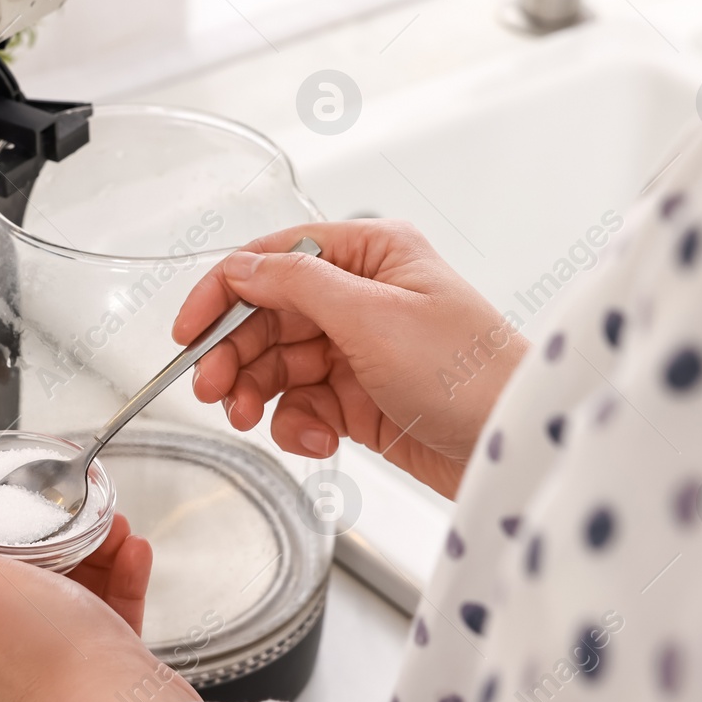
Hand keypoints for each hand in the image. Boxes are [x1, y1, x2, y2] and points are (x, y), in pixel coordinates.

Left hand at [0, 516, 200, 701]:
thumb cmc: (43, 658)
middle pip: (12, 598)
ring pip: (62, 611)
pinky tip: (131, 557)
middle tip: (69, 523)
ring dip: (91, 563)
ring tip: (109, 532)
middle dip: (50, 552)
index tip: (9, 530)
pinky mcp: (93, 694)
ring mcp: (45, 695)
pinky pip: (100, 631)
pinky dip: (116, 590)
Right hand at [172, 220, 527, 497]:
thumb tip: (241, 266)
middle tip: (212, 390)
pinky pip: (303, 404)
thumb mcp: (373, 316)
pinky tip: (316, 441)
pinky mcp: (361, 400)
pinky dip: (297, 424)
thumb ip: (297, 284)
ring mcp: (360, 349)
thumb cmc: (469, 371)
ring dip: (258, 392)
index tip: (188, 333)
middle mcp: (361, 296)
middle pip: (267, 316)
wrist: (514, 446)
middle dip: (235, 354)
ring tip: (250, 418)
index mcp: (369, 254)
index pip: (273, 259)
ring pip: (278, 364)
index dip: (223, 293)